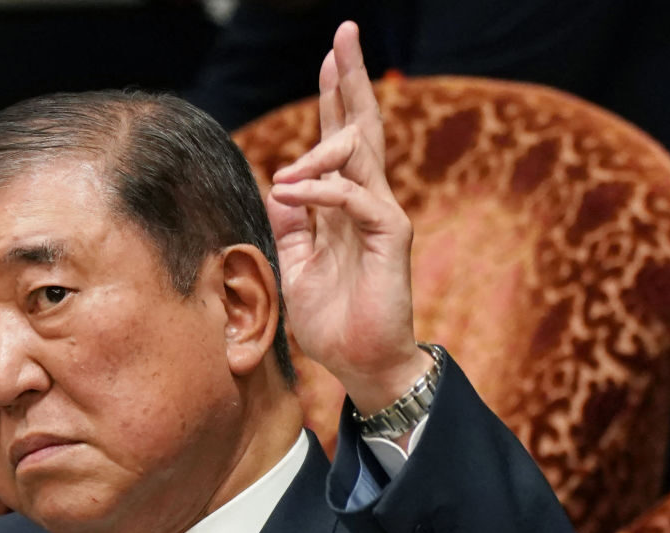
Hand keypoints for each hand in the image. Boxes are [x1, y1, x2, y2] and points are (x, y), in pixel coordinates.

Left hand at [267, 21, 430, 414]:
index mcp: (342, 203)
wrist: (359, 361)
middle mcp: (365, 199)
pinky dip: (323, 189)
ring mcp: (380, 214)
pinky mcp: (390, 235)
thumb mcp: (295, 262)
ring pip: (361, 151)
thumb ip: (291, 222)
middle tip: (345, 33)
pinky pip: (355, 197)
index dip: (333, 96)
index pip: (338, 139)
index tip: (329, 55)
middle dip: (350, 80)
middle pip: (360, 126)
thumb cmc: (330, 317)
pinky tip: (295, 190)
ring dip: (321, 142)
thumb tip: (279, 183)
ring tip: (287, 174)